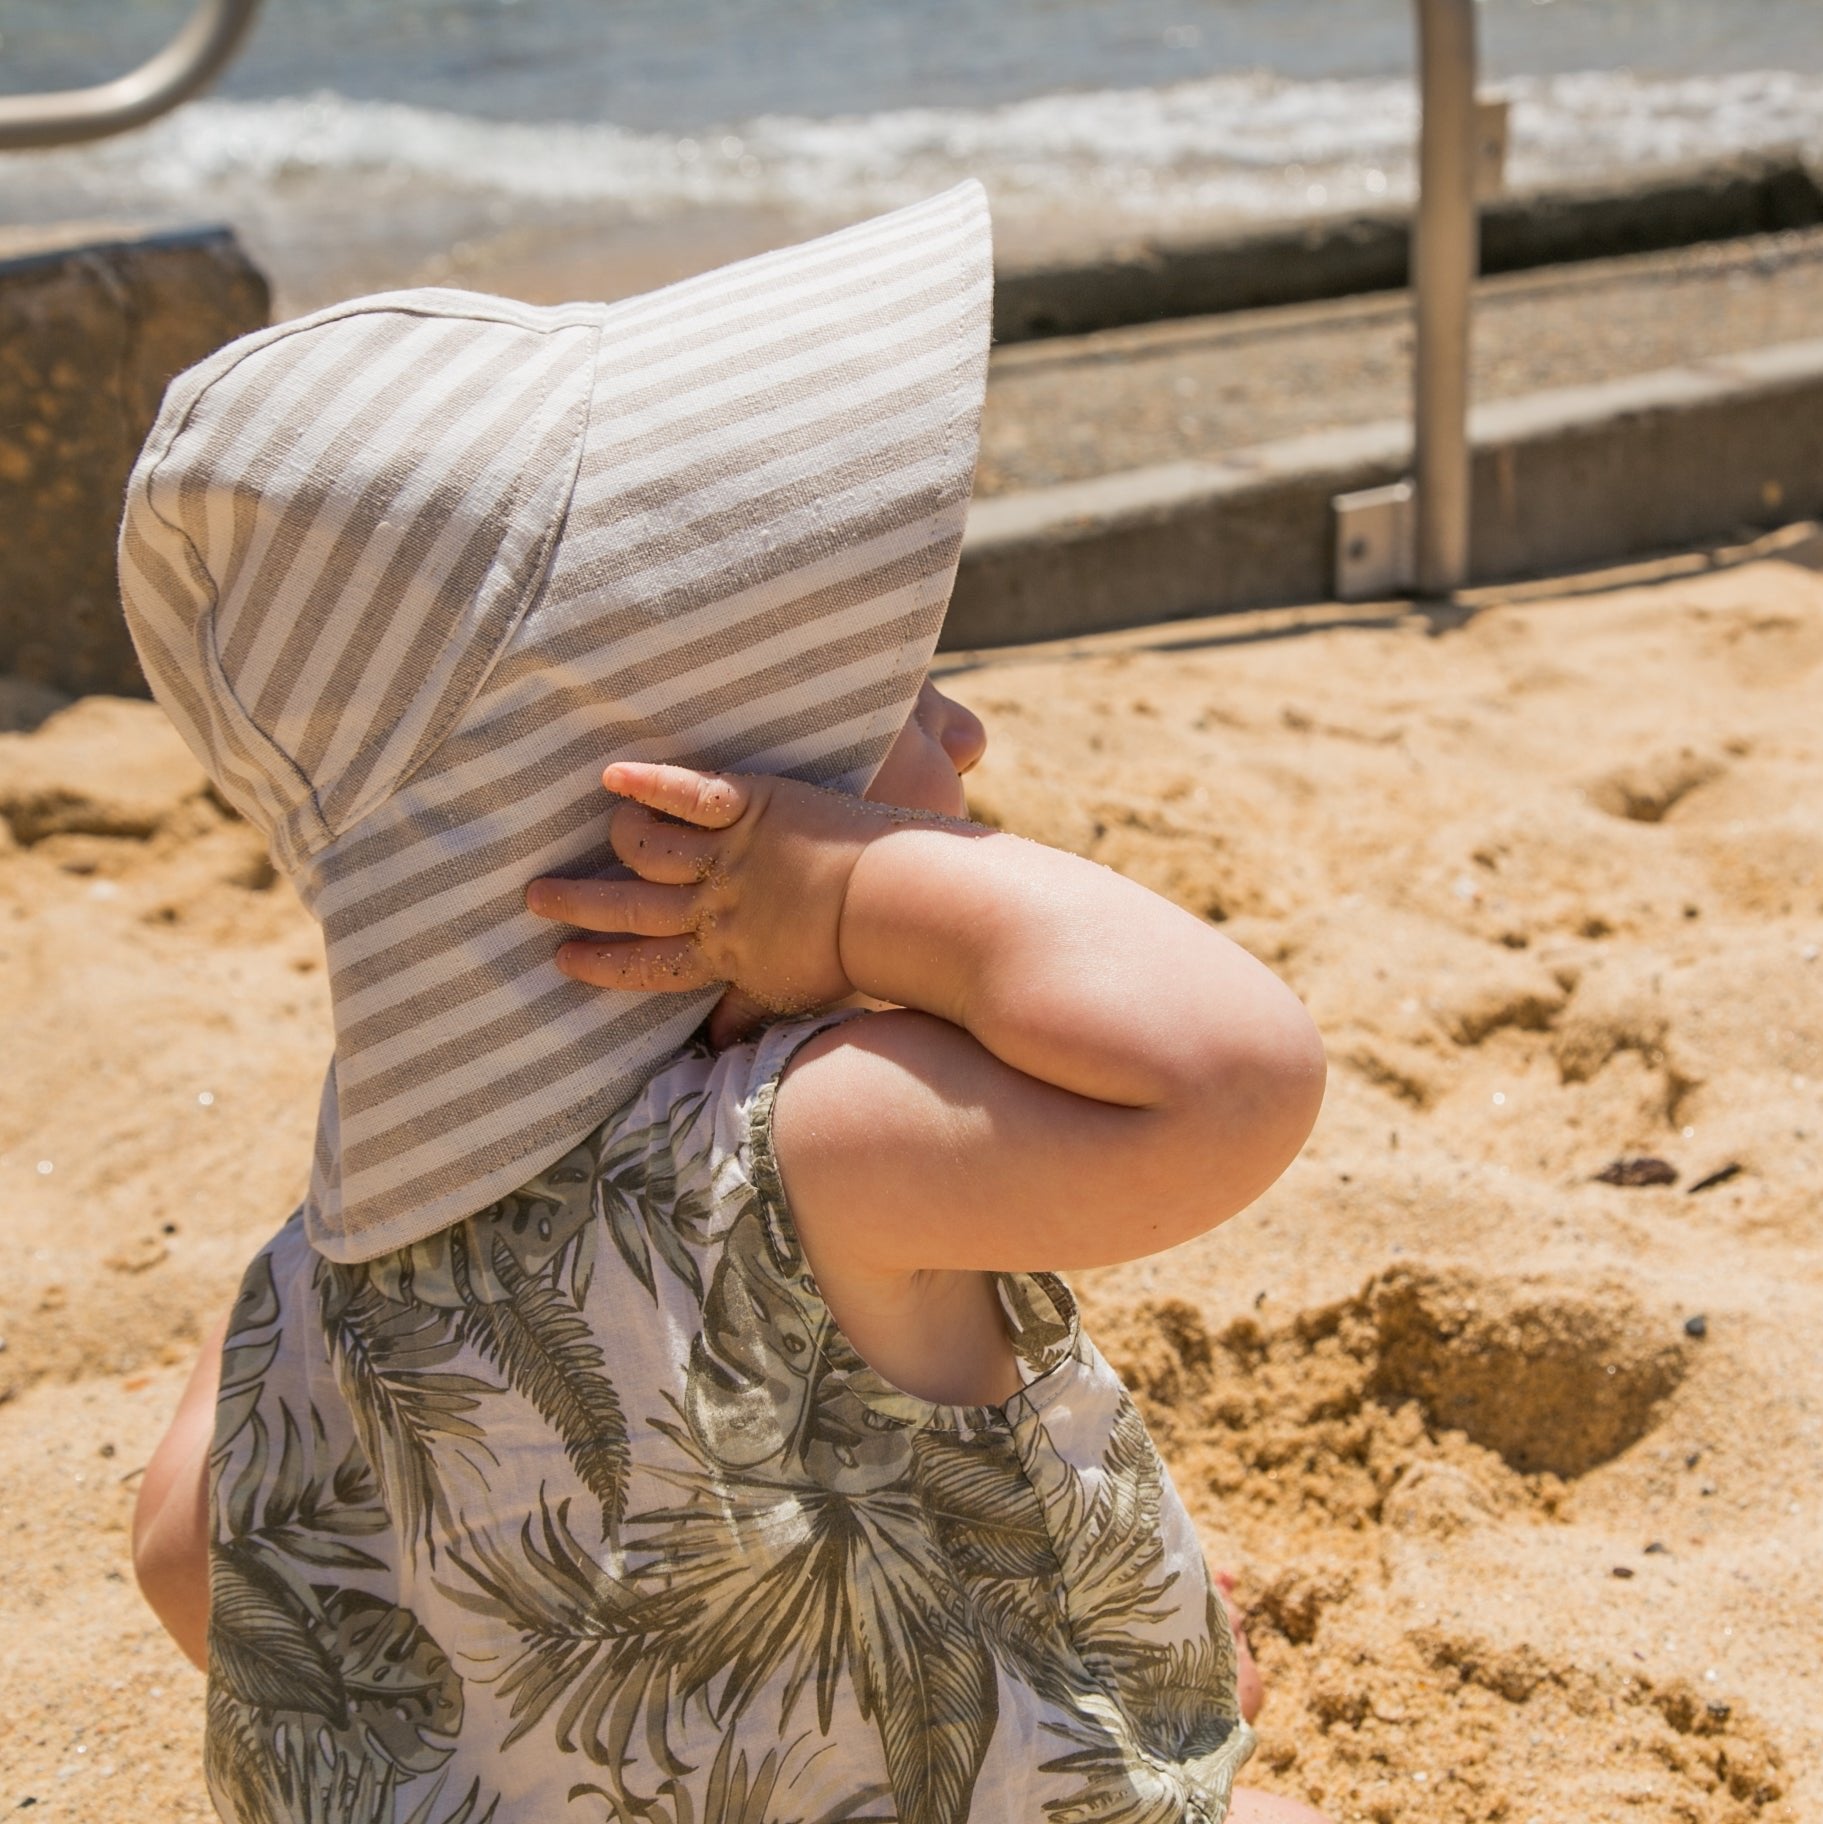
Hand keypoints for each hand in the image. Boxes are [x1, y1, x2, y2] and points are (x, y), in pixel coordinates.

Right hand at [526, 762, 891, 1032]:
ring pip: (650, 849)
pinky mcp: (751, 808)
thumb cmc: (858, 955)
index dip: (603, 963)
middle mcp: (714, 908)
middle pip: (631, 908)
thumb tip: (719, 1047)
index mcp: (725, 956)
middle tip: (534, 896)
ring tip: (603, 827)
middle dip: (579, 904)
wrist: (894, 904)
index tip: (562, 958)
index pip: (648, 964)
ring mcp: (729, 856)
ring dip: (621, 839)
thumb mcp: (796, 997)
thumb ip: (750, 1012)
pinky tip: (611, 775)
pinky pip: (688, 795)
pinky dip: (650, 784)